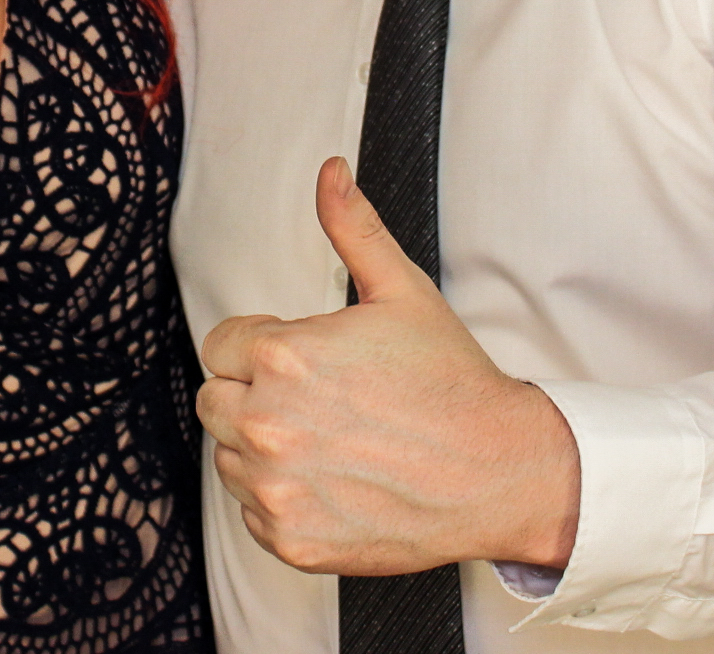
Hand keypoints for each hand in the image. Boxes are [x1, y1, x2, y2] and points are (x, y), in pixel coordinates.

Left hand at [195, 158, 579, 574]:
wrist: (498, 472)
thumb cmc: (452, 384)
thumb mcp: (402, 291)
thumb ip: (353, 228)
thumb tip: (330, 173)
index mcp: (282, 356)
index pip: (222, 344)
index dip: (263, 348)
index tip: (307, 362)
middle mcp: (267, 424)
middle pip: (215, 399)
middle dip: (254, 395)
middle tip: (321, 402)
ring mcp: (276, 488)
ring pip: (228, 458)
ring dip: (263, 450)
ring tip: (332, 442)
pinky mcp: (290, 539)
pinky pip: (251, 514)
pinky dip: (282, 502)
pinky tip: (334, 482)